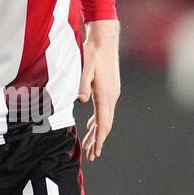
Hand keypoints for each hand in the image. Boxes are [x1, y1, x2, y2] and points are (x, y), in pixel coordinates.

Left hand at [77, 19, 119, 160]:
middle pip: (105, 124)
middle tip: (91, 156)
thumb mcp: (84, 68)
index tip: (95, 153)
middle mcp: (112, 96)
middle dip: (98, 141)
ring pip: (105, 118)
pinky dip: (98, 121)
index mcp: (106, 95)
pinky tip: (92, 126)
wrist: (105, 38)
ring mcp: (112, 93)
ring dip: (97, 132)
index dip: (99, 140)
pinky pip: (104, 110)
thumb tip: (81, 101)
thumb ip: (82, 85)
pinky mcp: (110, 88)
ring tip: (90, 145)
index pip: (103, 124)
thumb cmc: (93, 52)